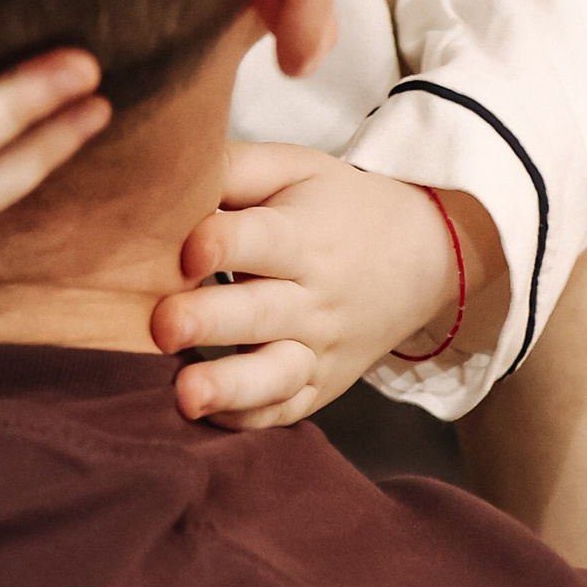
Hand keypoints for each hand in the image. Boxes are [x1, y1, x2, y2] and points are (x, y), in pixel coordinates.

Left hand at [150, 146, 503, 428]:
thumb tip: (167, 174)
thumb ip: (232, 168)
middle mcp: (313, 299)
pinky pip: (283, 410)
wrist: (423, 256)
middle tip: (162, 326)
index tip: (187, 250)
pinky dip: (245, 418)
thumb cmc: (337, 207)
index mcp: (302, 237)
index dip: (221, 244)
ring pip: (275, 376)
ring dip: (230, 388)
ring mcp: (318, 349)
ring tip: (186, 394)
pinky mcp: (319, 385)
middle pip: (259, 313)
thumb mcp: (295, 168)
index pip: (261, 240)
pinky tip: (203, 415)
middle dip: (209, 322)